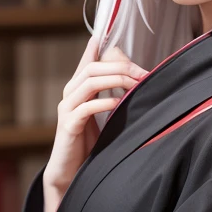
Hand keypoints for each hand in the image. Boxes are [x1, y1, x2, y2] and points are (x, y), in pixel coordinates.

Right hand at [42, 35, 147, 211]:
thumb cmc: (90, 143)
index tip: (114, 39)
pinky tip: (118, 102)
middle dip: (120, 66)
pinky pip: (85, 108)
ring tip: (135, 84)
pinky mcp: (68, 126)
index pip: (89, 61)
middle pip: (93, 68)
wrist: (71, 172)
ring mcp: (67, 109)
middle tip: (143, 72)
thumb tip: (136, 81)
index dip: (101, 48)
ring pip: (89, 82)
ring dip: (115, 80)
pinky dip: (103, 102)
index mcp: (78, 89)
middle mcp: (70, 94)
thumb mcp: (105, 116)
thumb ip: (114, 97)